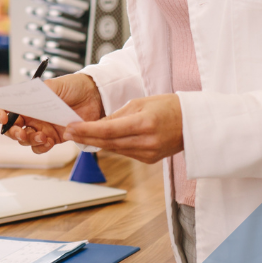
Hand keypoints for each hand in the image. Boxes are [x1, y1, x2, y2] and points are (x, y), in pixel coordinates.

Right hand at [0, 73, 104, 153]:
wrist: (96, 96)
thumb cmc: (74, 86)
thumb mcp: (54, 85)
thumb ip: (39, 91)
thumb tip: (25, 95)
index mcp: (27, 101)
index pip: (4, 107)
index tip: (3, 117)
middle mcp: (32, 115)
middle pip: (12, 128)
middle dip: (13, 132)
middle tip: (21, 132)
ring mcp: (42, 127)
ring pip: (25, 140)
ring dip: (29, 140)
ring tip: (42, 136)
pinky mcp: (53, 138)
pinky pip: (40, 147)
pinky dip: (42, 147)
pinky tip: (49, 141)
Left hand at [62, 93, 182, 163]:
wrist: (193, 123)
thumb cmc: (169, 106)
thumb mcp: (141, 103)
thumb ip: (118, 115)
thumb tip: (98, 124)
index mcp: (144, 123)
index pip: (108, 129)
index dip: (87, 130)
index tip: (71, 128)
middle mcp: (146, 141)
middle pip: (108, 142)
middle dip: (86, 138)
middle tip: (68, 133)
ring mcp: (148, 153)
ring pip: (114, 150)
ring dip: (96, 143)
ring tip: (79, 136)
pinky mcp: (149, 159)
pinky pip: (125, 153)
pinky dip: (112, 146)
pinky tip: (100, 141)